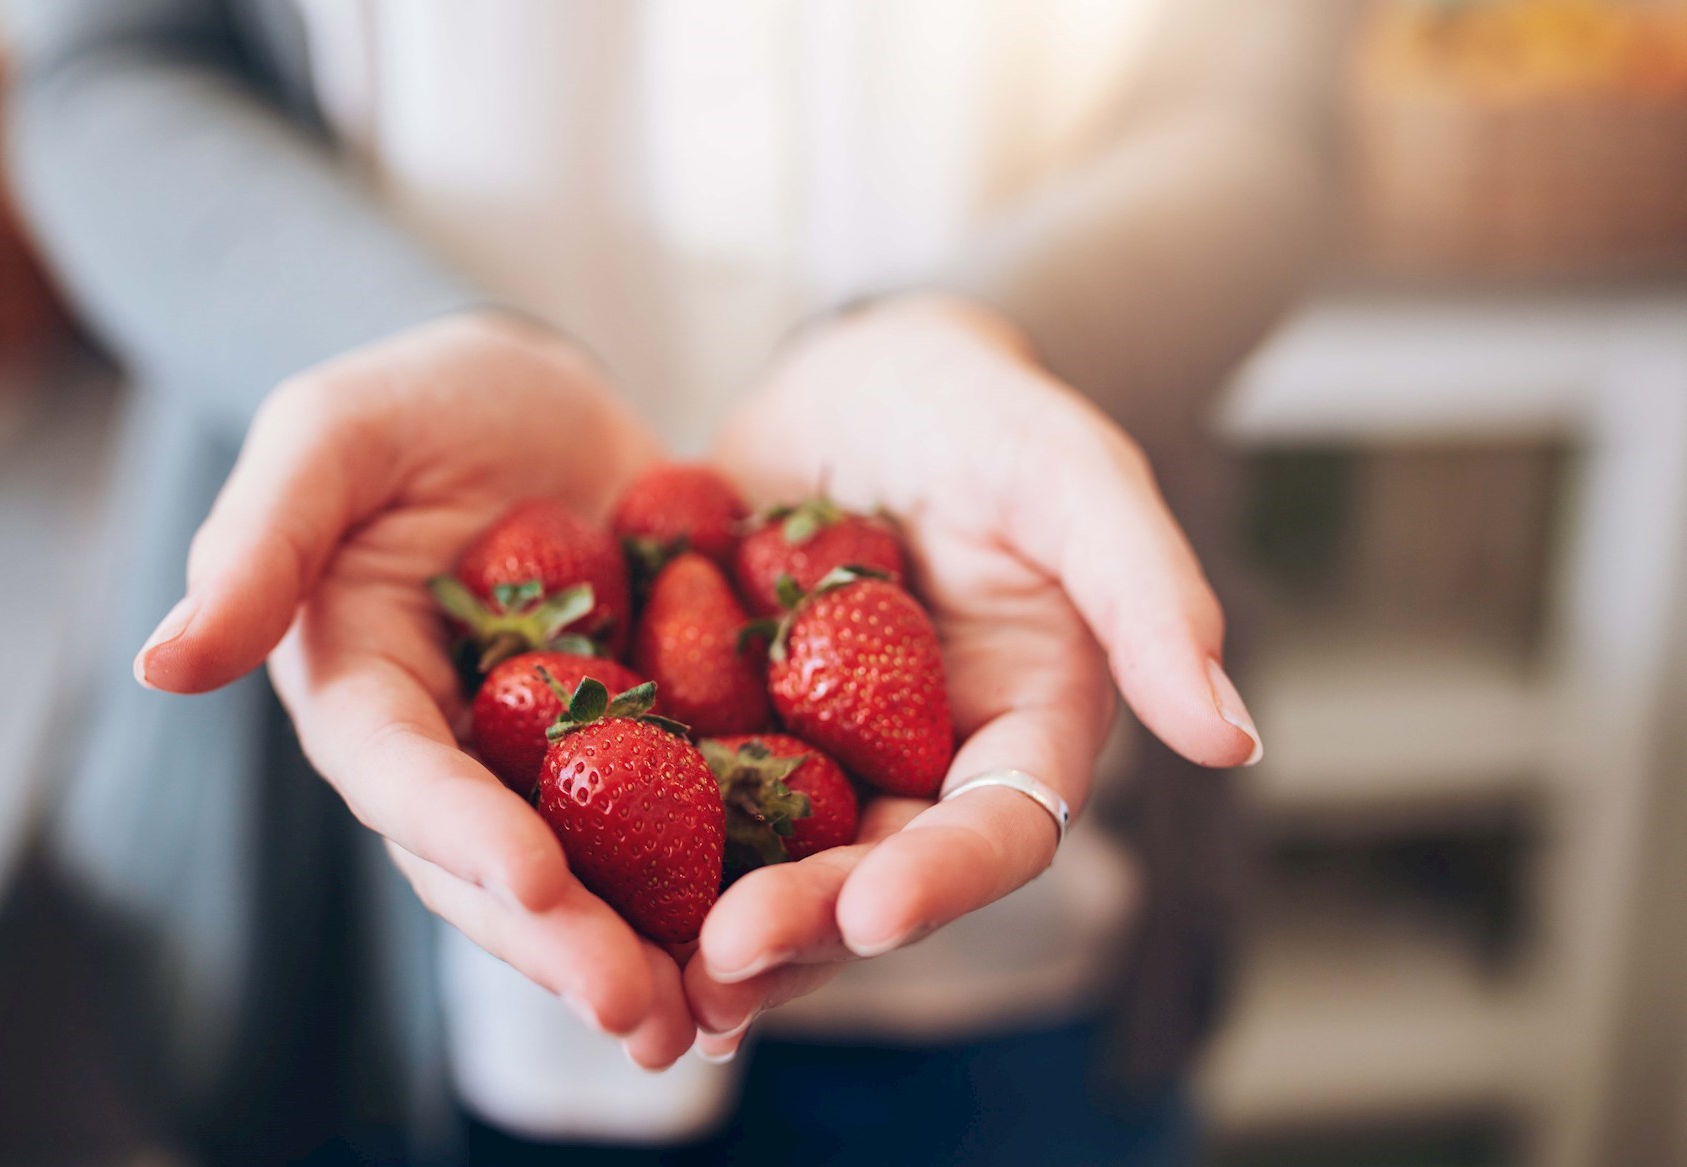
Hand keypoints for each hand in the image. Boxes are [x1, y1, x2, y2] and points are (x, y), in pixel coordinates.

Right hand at [134, 313, 696, 1066]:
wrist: (537, 396)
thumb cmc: (416, 403)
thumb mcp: (330, 435)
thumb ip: (257, 540)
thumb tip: (159, 665)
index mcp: (365, 696)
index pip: (402, 780)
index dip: (461, 835)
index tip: (535, 881)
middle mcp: (456, 756)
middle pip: (500, 868)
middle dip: (565, 945)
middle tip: (641, 1014)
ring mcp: (555, 765)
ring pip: (596, 877)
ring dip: (650, 952)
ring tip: (717, 1016)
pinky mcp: (651, 745)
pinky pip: (693, 819)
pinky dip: (735, 877)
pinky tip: (798, 924)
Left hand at [687, 295, 1261, 1058]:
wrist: (859, 376)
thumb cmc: (983, 413)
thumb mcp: (1070, 473)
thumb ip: (1147, 591)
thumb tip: (1233, 736)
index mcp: (1019, 731)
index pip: (996, 832)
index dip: (940, 881)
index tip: (872, 910)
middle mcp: (919, 767)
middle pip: (870, 873)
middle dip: (803, 925)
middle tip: (720, 964)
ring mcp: (816, 758)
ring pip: (771, 862)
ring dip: (712, 923)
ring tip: (647, 975)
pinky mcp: (724, 729)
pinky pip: (678, 796)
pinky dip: (632, 840)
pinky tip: (570, 873)